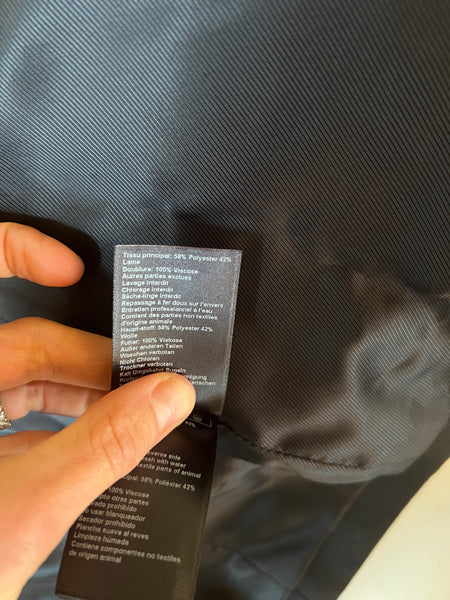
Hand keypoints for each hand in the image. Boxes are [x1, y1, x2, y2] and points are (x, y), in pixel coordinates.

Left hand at [0, 223, 194, 599]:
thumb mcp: (31, 504)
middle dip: (91, 362)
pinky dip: (62, 427)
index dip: (19, 253)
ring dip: (82, 397)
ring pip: (26, 384)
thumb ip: (103, 445)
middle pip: (26, 345)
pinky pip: (19, 420)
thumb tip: (167, 396)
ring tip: (128, 416)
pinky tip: (95, 448)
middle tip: (142, 384)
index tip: (71, 269)